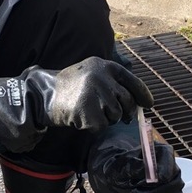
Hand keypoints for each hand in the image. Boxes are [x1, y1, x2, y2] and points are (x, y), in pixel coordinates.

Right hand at [0, 57, 152, 152]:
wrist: (43, 95)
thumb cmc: (69, 87)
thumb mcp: (91, 73)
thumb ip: (112, 81)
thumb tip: (137, 101)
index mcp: (105, 66)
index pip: (132, 81)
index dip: (143, 94)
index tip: (148, 104)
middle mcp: (102, 77)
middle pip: (127, 101)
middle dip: (125, 112)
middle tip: (119, 116)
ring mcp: (95, 93)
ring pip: (116, 115)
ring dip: (106, 118)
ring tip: (89, 111)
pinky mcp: (88, 110)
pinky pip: (102, 126)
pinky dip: (93, 126)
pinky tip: (81, 118)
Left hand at [87, 131, 183, 192]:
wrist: (123, 172)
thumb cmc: (124, 165)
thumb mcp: (122, 162)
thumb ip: (132, 164)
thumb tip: (144, 169)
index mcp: (163, 151)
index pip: (170, 164)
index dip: (159, 175)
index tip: (145, 182)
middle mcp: (172, 164)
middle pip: (175, 182)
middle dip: (155, 192)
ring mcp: (175, 178)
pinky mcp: (173, 190)